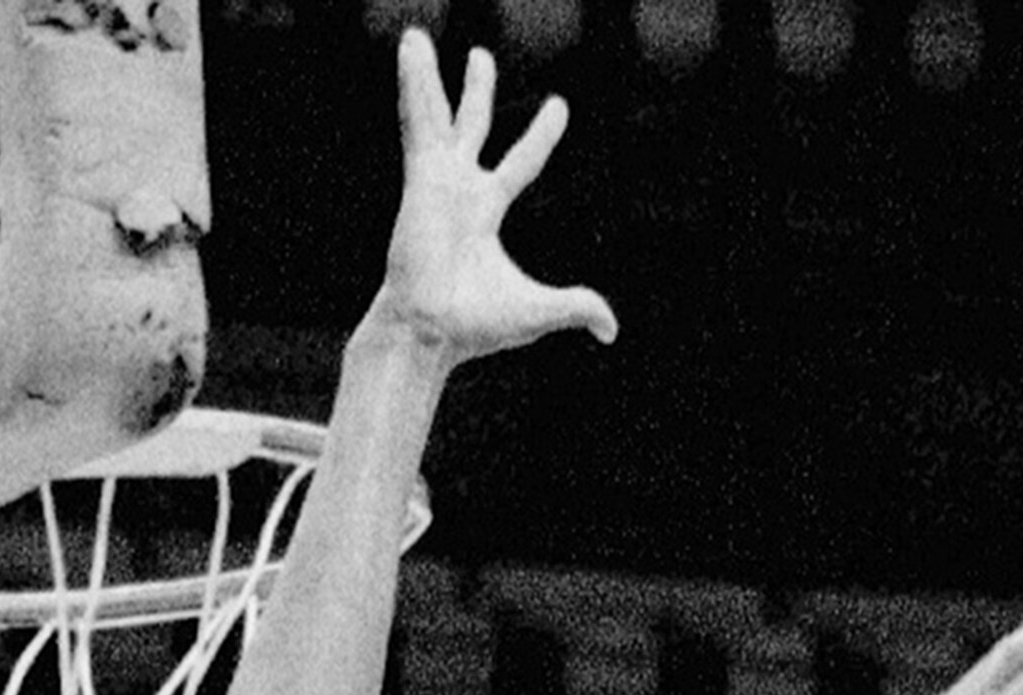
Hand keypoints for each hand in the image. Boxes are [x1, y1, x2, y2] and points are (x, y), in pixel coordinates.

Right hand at [374, 31, 618, 362]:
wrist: (432, 330)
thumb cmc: (476, 326)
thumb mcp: (538, 310)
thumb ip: (575, 307)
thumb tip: (611, 330)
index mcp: (483, 213)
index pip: (520, 163)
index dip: (539, 136)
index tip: (559, 107)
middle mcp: (458, 191)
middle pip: (472, 128)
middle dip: (477, 93)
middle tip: (480, 59)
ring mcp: (435, 182)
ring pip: (436, 116)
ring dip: (427, 76)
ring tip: (416, 37)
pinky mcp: (419, 178)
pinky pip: (418, 122)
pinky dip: (413, 86)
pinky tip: (411, 50)